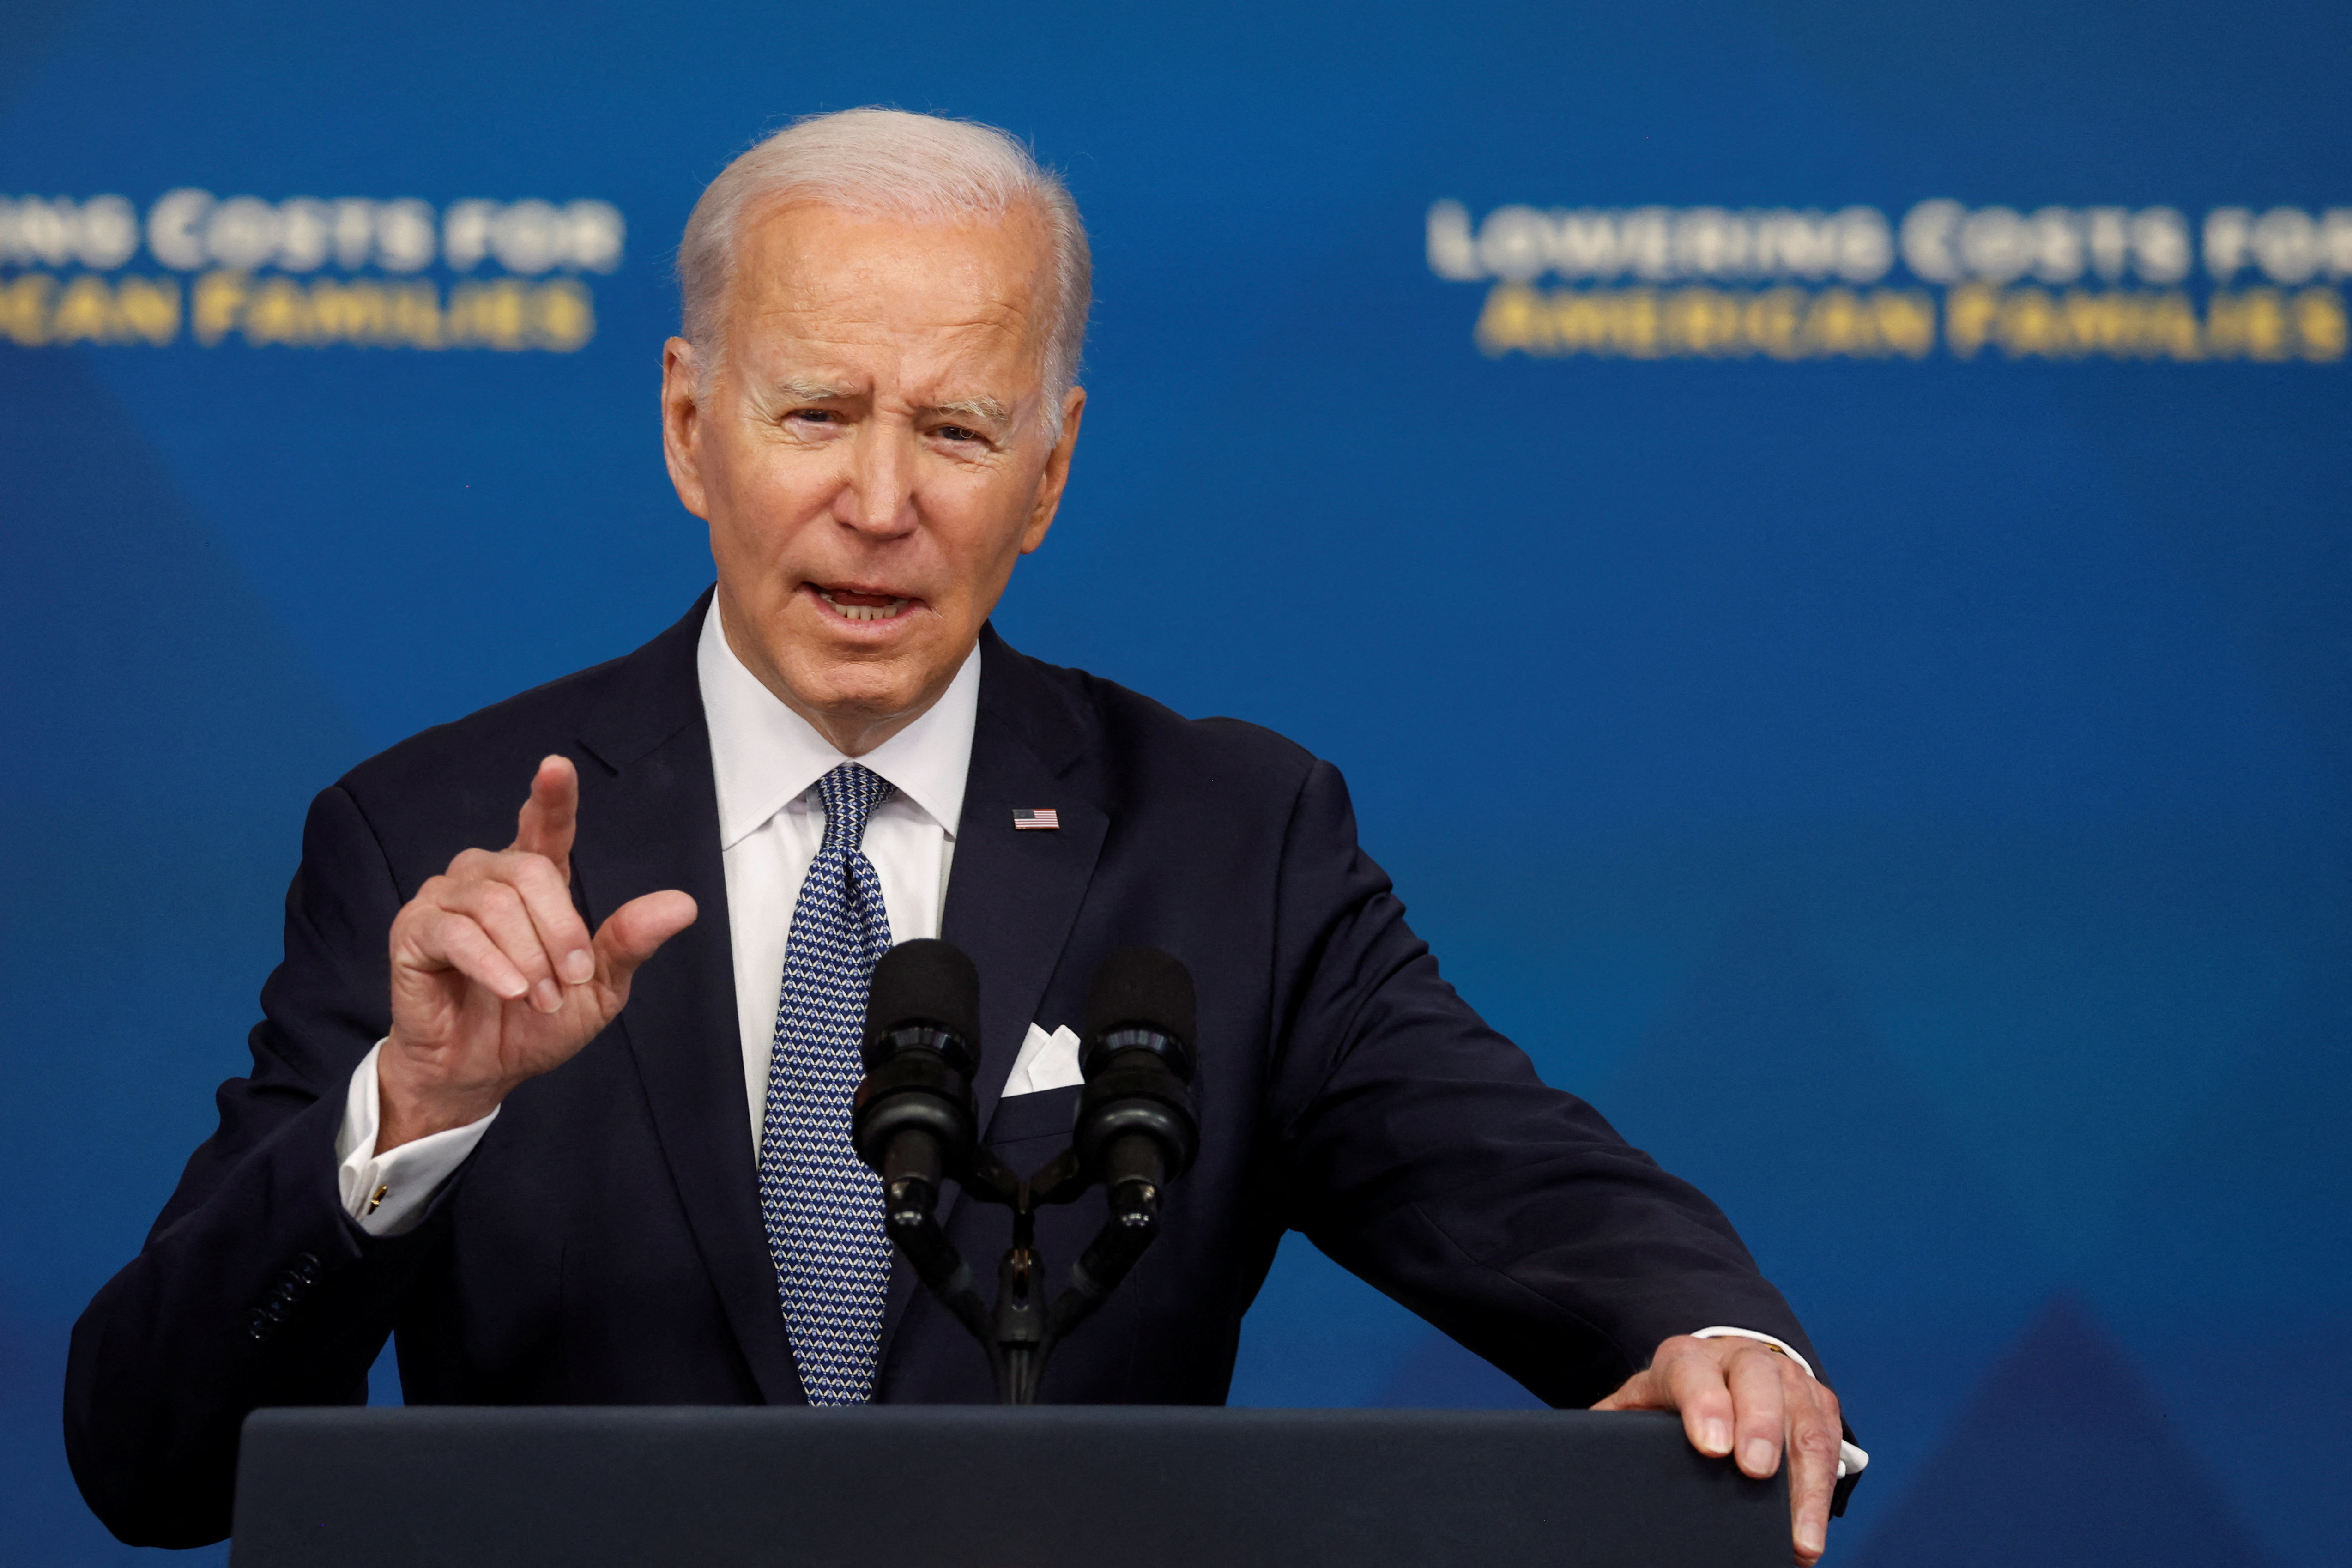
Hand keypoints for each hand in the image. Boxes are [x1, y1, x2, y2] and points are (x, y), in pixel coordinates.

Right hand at [379, 755, 696, 1149]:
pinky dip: (492, 964)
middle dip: (561, 931)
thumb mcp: (599, 988)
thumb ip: (630, 942)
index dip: (552, 797)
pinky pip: (455, 932)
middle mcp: (486, 877)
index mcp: (534, 881)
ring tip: (538, 997)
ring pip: (495, 903)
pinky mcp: (412, 931)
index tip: (556, 768)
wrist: (482, 1070)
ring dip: (529, 958)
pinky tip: (510, 990)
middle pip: (530, 871)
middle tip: (571, 980)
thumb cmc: (535, 1021)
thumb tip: (683, 905)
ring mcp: (444, 899)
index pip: (545, 827)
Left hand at [1594, 1334, 1844, 1564]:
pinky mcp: (1819, 1403)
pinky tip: (1810, 1535)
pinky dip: (1823, 1492)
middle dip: (1759, 1427)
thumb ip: (1615, 1422)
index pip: (1694, 1372)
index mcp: (1688, 1359)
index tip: (1709, 1446)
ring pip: (1804, 1419)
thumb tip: (1579, 1451)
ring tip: (1797, 1538)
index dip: (1704, 1404)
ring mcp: (1787, 1378)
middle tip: (1755, 1473)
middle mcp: (1742, 1359)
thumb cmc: (1678, 1395)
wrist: (1726, 1365)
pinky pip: (1830, 1444)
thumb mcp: (1643, 1400)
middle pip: (1758, 1381)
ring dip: (1805, 1482)